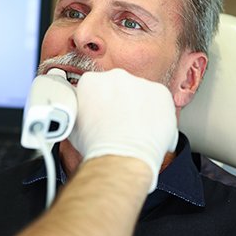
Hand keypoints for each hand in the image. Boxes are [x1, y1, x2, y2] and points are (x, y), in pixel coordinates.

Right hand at [68, 68, 177, 191]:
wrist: (121, 158)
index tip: (103, 111)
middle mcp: (115, 76)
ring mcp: (140, 83)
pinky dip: (157, 111)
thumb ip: (80, 109)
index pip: (95, 86)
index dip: (99, 101)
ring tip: (135, 128)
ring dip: (138, 105)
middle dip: (119, 100)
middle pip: (119, 86)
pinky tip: (149, 127)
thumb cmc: (97, 146)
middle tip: (119, 121)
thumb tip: (81, 110)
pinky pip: (160, 100)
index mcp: (91, 81)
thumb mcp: (74, 124)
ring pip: (140, 92)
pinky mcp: (161, 92)